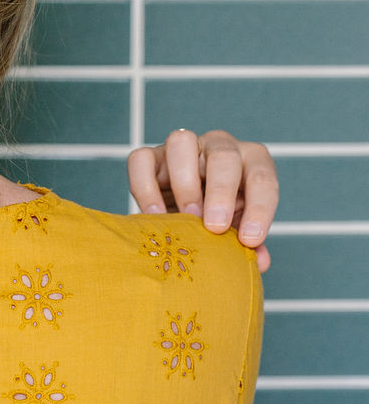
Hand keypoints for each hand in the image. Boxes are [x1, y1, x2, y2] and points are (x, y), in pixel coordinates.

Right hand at [128, 129, 278, 273]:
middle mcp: (218, 146)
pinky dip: (146, 188)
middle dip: (221, 192)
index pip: (262, 177)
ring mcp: (183, 148)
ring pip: (181, 142)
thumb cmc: (221, 217)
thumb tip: (259, 261)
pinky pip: (141, 159)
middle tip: (215, 226)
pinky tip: (156, 216)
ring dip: (185, 183)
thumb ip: (251, 244)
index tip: (249, 241)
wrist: (189, 212)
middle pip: (224, 154)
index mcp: (250, 161)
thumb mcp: (240, 229)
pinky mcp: (151, 157)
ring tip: (187, 217)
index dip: (259, 209)